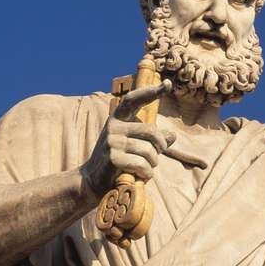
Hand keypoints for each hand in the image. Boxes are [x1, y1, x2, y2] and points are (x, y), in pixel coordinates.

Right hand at [81, 80, 174, 199]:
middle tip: (157, 155)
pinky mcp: (112, 158)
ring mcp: (112, 142)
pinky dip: (147, 173)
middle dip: (161, 146)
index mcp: (117, 118)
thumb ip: (153, 139)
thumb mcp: (134, 145)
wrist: (92, 181)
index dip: (150, 91)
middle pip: (152, 131)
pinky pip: (142, 164)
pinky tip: (141, 176)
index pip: (133, 100)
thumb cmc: (118, 160)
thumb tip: (172, 135)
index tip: (167, 84)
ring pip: (149, 150)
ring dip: (153, 163)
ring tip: (146, 168)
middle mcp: (113, 126)